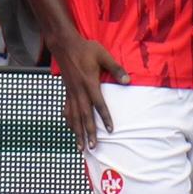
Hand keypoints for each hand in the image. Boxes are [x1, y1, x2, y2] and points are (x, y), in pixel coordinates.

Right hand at [50, 32, 129, 150]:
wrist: (64, 45)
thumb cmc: (86, 49)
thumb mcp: (103, 55)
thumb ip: (115, 68)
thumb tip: (128, 81)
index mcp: (89, 83)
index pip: (99, 104)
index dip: (105, 117)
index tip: (111, 130)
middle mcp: (79, 91)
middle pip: (84, 116)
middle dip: (88, 132)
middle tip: (92, 147)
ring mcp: (71, 93)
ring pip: (74, 116)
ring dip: (77, 132)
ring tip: (80, 147)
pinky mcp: (67, 92)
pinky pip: (67, 110)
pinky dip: (69, 121)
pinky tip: (71, 129)